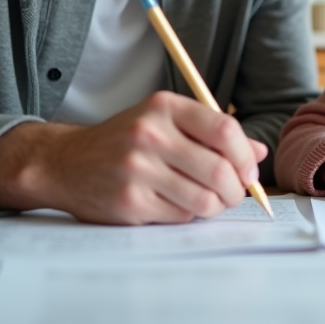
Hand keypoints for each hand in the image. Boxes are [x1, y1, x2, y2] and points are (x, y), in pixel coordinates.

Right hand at [0, 91, 266, 224]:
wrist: (66, 163)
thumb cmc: (125, 142)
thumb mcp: (165, 123)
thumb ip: (211, 133)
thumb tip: (258, 151)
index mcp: (164, 107)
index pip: (225, 131)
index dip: (246, 155)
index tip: (249, 169)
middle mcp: (150, 134)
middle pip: (220, 170)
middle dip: (235, 188)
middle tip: (232, 192)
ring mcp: (138, 170)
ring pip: (205, 199)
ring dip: (214, 206)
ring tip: (205, 199)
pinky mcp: (130, 202)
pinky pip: (181, 216)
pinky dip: (187, 214)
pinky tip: (173, 203)